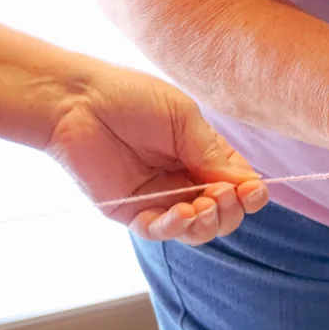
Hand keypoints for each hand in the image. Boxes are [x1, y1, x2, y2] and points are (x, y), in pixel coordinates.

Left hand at [46, 65, 269, 244]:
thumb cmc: (130, 97)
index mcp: (204, 157)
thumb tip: (246, 184)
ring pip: (197, 231)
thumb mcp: (184, 119)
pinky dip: (175, 227)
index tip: (253, 191)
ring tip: (202, 205)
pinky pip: (159, 232)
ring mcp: (160, 199)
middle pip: (224, 215)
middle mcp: (187, 182)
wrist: (76, 101)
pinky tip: (181, 213)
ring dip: (208, 223)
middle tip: (222, 195)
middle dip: (231, 211)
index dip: (251, 194)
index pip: (238, 186)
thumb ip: (212, 154)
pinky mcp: (132, 212)